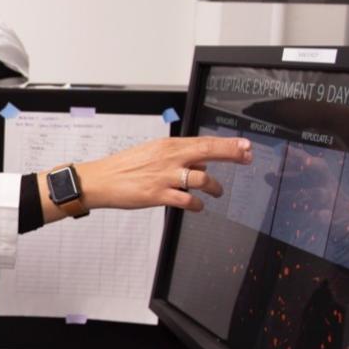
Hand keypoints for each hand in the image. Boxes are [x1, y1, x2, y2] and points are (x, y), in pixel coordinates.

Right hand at [68, 136, 252, 214]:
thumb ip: (178, 158)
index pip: (204, 142)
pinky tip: (198, 206)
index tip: (245, 146)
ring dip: (215, 187)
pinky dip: (197, 205)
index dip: (228, 144)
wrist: (101, 180)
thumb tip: (202, 164)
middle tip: (247, 158)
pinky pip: (187, 200)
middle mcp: (169, 158)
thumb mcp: (152, 154)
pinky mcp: (158, 195)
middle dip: (232, 154)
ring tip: (218, 192)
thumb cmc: (124, 167)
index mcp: (168, 145)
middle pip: (208, 152)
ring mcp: (164, 177)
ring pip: (201, 179)